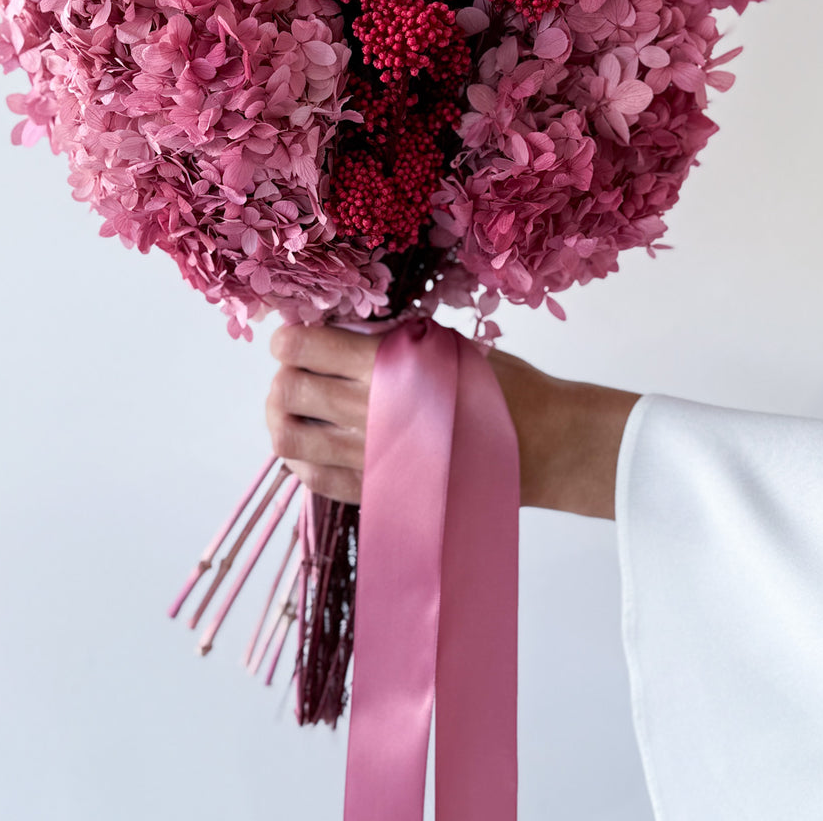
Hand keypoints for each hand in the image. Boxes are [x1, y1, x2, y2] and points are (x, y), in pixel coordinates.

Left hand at [266, 324, 640, 517]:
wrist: (541, 445)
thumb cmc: (499, 386)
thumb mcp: (444, 345)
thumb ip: (390, 341)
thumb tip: (342, 331)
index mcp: (383, 366)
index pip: (304, 348)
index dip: (287, 338)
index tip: (291, 335)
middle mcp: (367, 412)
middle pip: (288, 392)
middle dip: (282, 375)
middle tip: (292, 368)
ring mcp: (367, 458)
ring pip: (290, 440)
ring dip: (282, 417)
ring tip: (293, 407)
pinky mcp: (375, 492)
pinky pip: (315, 479)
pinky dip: (302, 460)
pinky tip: (312, 444)